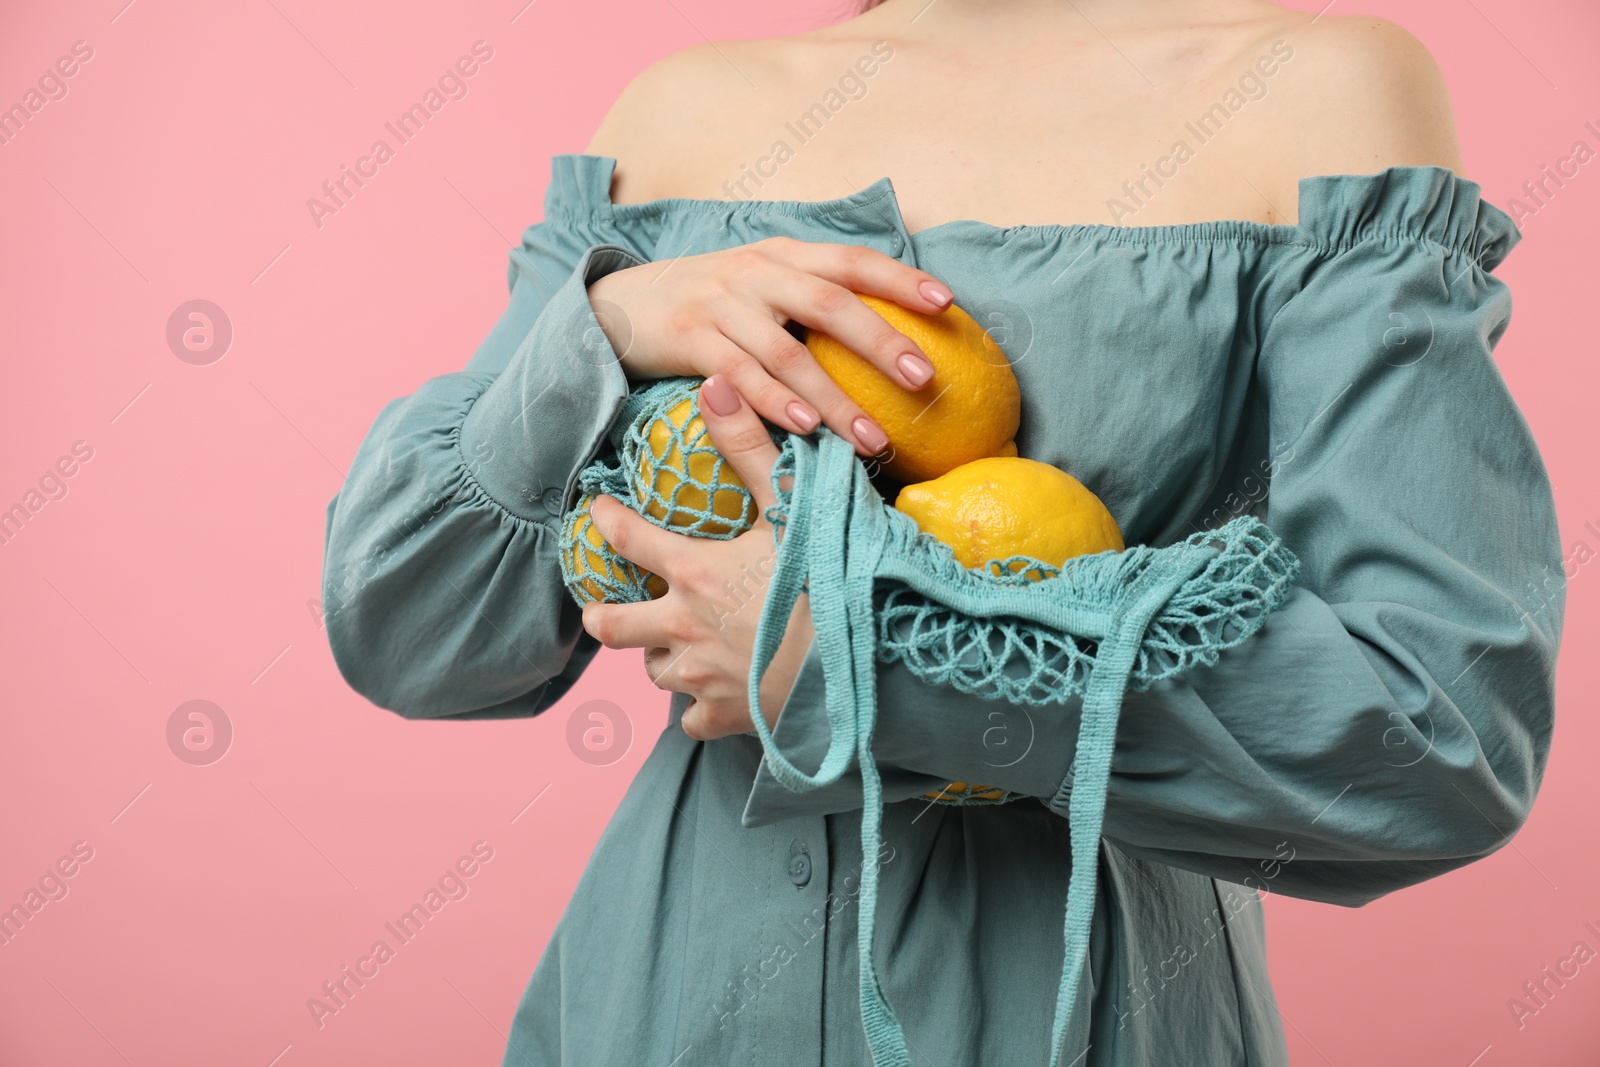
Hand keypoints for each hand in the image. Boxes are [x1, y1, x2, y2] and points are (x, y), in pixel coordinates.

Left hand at [579, 375, 814, 740]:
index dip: (605, 519)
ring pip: (654, 673)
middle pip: (612, 626)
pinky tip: (713, 699)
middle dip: (603, 615)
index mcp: (692, 573)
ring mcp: (703, 679)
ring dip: (658, 659)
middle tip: (602, 609)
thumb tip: (714, 384)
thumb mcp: (790, 505)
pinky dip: (696, 711)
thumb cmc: (828, 579)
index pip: (626, 539)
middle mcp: (683, 628)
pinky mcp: (727, 718)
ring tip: (674, 650)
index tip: (596, 509)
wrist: (861, 664)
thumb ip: (749, 447)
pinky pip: (692, 722)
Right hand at [586, 235, 953, 456]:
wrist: (618, 303)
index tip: (949, 304)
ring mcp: (721, 304)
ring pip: (790, 354)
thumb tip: (887, 332)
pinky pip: (741, 376)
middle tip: (925, 379)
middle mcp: (756, 272)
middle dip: (882, 341)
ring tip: (874, 441)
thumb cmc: (709, 304)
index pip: (852, 261)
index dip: (901, 278)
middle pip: (830, 303)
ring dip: (836, 401)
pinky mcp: (689, 339)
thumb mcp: (759, 284)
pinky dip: (776, 405)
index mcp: (784, 254)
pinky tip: (807, 432)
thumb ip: (810, 296)